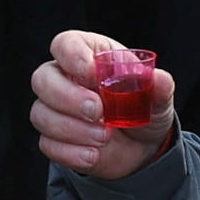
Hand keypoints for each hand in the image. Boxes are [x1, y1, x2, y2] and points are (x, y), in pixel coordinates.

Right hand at [28, 29, 172, 179]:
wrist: (142, 144)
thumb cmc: (142, 107)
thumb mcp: (156, 96)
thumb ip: (158, 86)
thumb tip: (158, 79)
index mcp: (88, 54)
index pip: (64, 44)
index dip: (72, 56)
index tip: (91, 73)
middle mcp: (64, 78)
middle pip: (43, 79)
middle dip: (68, 97)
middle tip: (98, 112)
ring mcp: (55, 109)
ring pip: (41, 114)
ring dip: (73, 129)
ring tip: (105, 137)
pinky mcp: (54, 138)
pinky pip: (47, 144)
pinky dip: (71, 152)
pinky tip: (94, 154)